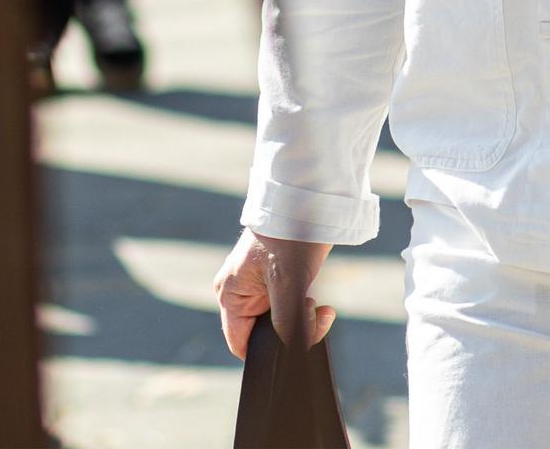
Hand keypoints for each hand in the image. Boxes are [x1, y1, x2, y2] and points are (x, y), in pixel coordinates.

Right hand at [214, 229, 334, 358]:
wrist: (310, 197)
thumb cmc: (292, 236)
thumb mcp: (289, 283)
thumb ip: (287, 323)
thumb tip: (294, 352)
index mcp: (229, 294)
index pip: (241, 344)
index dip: (268, 351)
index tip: (297, 344)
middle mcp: (239, 291)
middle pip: (262, 333)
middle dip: (290, 333)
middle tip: (315, 317)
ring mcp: (258, 284)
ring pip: (279, 321)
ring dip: (301, 320)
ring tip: (319, 307)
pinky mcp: (277, 277)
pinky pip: (288, 307)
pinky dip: (304, 309)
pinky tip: (320, 304)